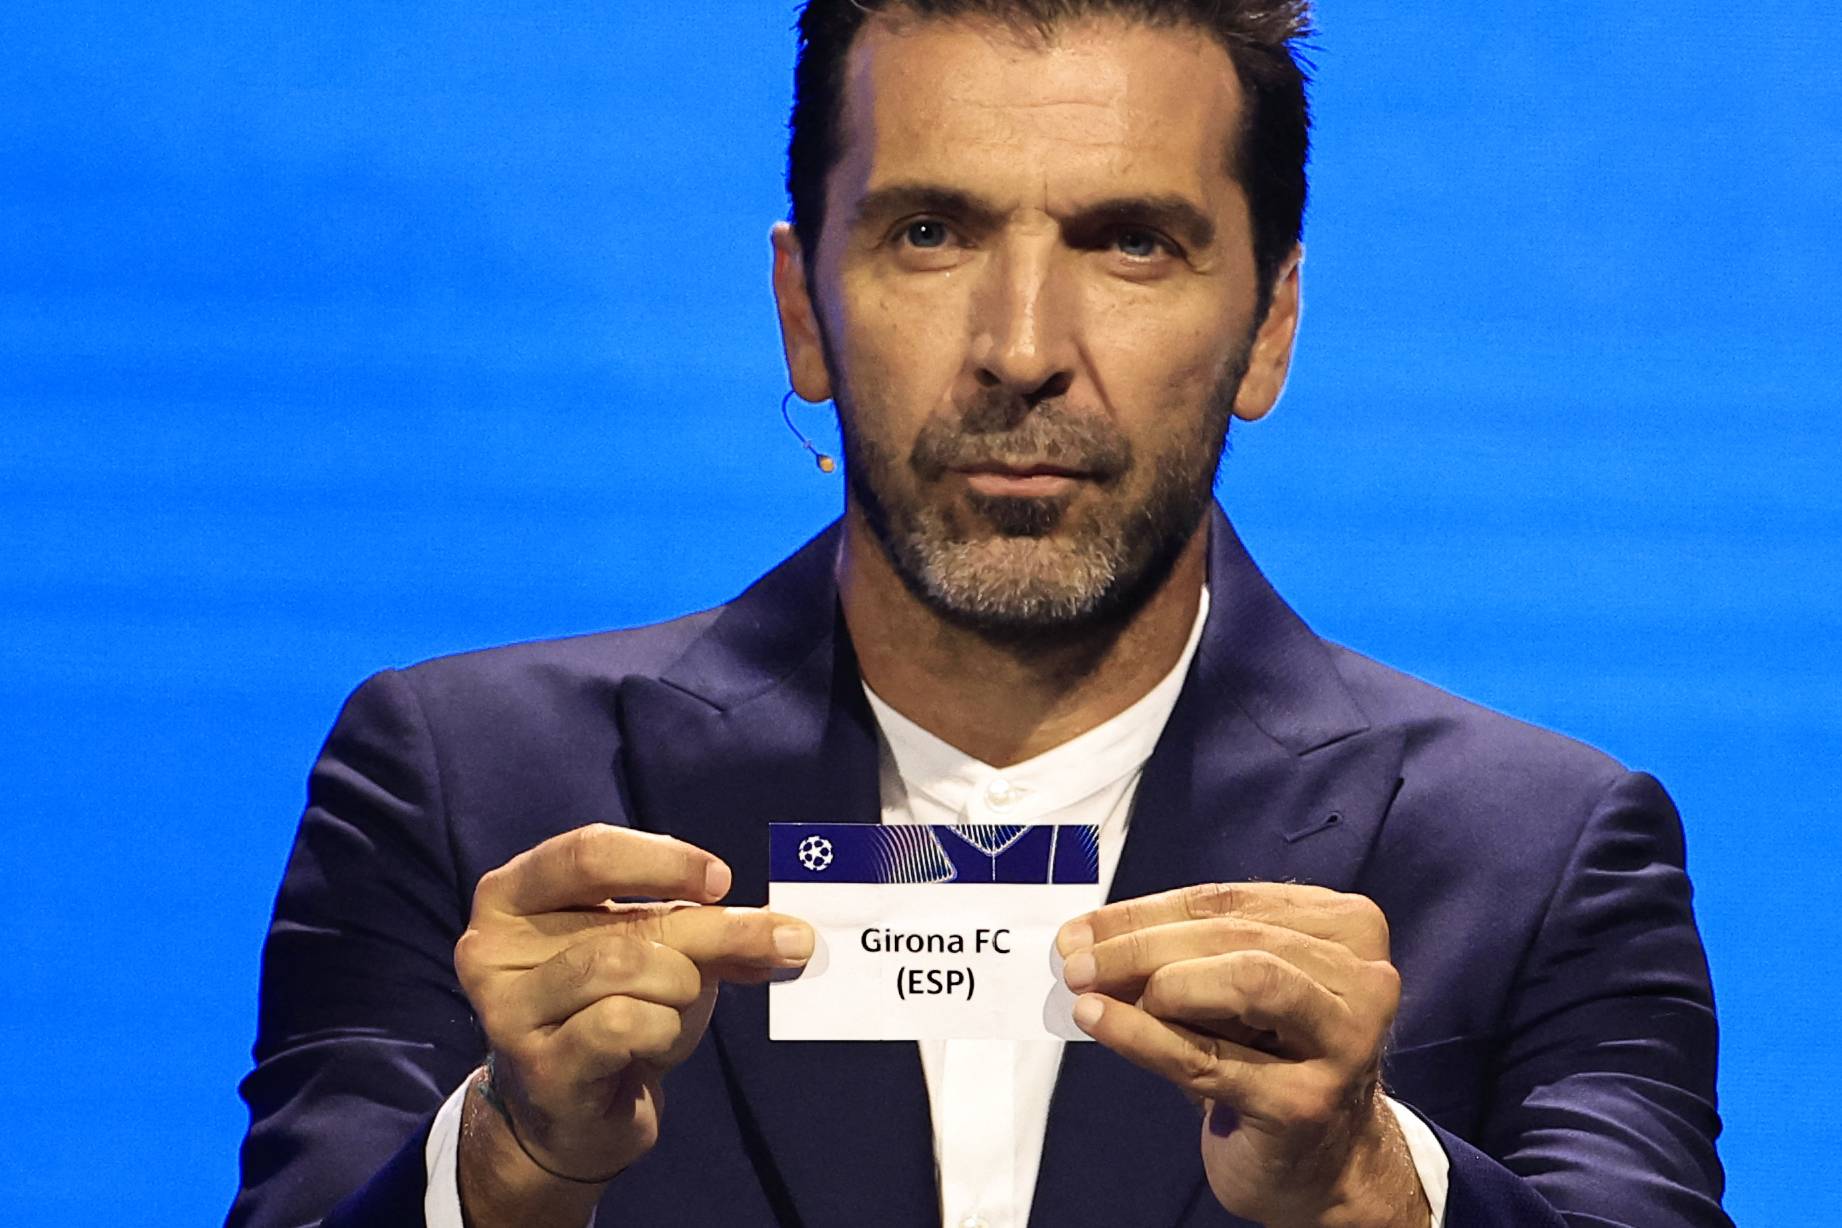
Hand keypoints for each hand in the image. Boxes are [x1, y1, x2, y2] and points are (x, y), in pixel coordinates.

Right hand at [453, 824, 811, 1215]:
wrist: (572, 1114)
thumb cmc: (610, 1012)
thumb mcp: (659, 953)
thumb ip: (709, 929)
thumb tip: (787, 933)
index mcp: (513, 894)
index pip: (588, 853)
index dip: (664, 860)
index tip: (722, 881)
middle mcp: (491, 947)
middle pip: (625, 922)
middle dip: (713, 932)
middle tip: (782, 941)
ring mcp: (508, 1011)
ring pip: (626, 970)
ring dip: (681, 988)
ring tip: (678, 1007)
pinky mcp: (539, 1067)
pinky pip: (622, 1026)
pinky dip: (662, 1030)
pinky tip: (653, 1045)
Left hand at [1057, 883, 1425, 1227]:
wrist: (1325, 1165)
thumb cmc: (1273, 1062)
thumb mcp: (1234, 995)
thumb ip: (1180, 958)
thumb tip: (1088, 941)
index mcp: (1347, 929)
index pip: (1230, 902)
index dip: (1147, 911)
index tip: (1082, 927)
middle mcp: (1363, 979)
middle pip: (1235, 936)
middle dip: (1140, 944)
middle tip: (1074, 959)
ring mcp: (1345, 1041)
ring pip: (1243, 980)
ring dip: (1154, 980)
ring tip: (1091, 990)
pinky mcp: (1309, 1102)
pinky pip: (1210, 1058)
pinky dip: (1142, 1036)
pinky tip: (1098, 1021)